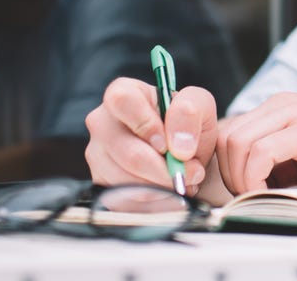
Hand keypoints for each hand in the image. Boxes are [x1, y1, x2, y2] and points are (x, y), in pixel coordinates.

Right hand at [84, 77, 220, 195]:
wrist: (186, 155)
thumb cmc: (187, 124)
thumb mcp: (200, 106)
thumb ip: (191, 112)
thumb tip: (178, 145)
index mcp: (124, 93)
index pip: (122, 100)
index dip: (145, 123)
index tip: (167, 144)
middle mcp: (102, 122)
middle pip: (126, 152)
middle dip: (165, 169)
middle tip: (191, 173)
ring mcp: (97, 155)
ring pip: (126, 181)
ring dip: (162, 188)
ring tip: (182, 182)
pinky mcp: (100, 183)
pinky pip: (125, 201)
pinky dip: (154, 203)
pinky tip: (169, 194)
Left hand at [218, 92, 296, 193]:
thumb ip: (279, 161)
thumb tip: (254, 187)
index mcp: (278, 108)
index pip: (231, 131)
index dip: (229, 164)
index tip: (243, 187)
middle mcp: (280, 106)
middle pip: (227, 136)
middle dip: (229, 172)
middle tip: (248, 193)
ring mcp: (292, 115)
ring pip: (237, 142)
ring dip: (240, 175)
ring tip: (258, 193)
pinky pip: (262, 152)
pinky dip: (255, 175)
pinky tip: (268, 189)